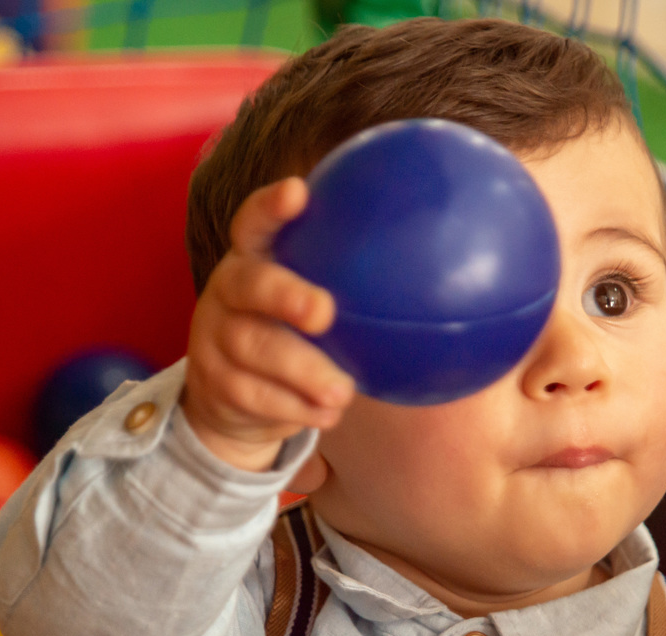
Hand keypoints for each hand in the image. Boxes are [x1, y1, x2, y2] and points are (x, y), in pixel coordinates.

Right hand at [181, 177, 355, 471]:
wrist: (235, 399)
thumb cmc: (296, 335)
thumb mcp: (317, 303)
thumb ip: (357, 285)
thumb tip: (451, 283)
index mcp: (254, 258)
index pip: (254, 222)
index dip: (270, 207)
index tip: (297, 192)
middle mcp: (227, 290)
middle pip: (248, 285)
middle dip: (286, 295)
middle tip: (324, 312)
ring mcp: (214, 338)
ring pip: (253, 349)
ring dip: (302, 371)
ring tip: (342, 391)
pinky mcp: (215, 384)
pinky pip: (255, 396)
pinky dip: (295, 408)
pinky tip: (327, 414)